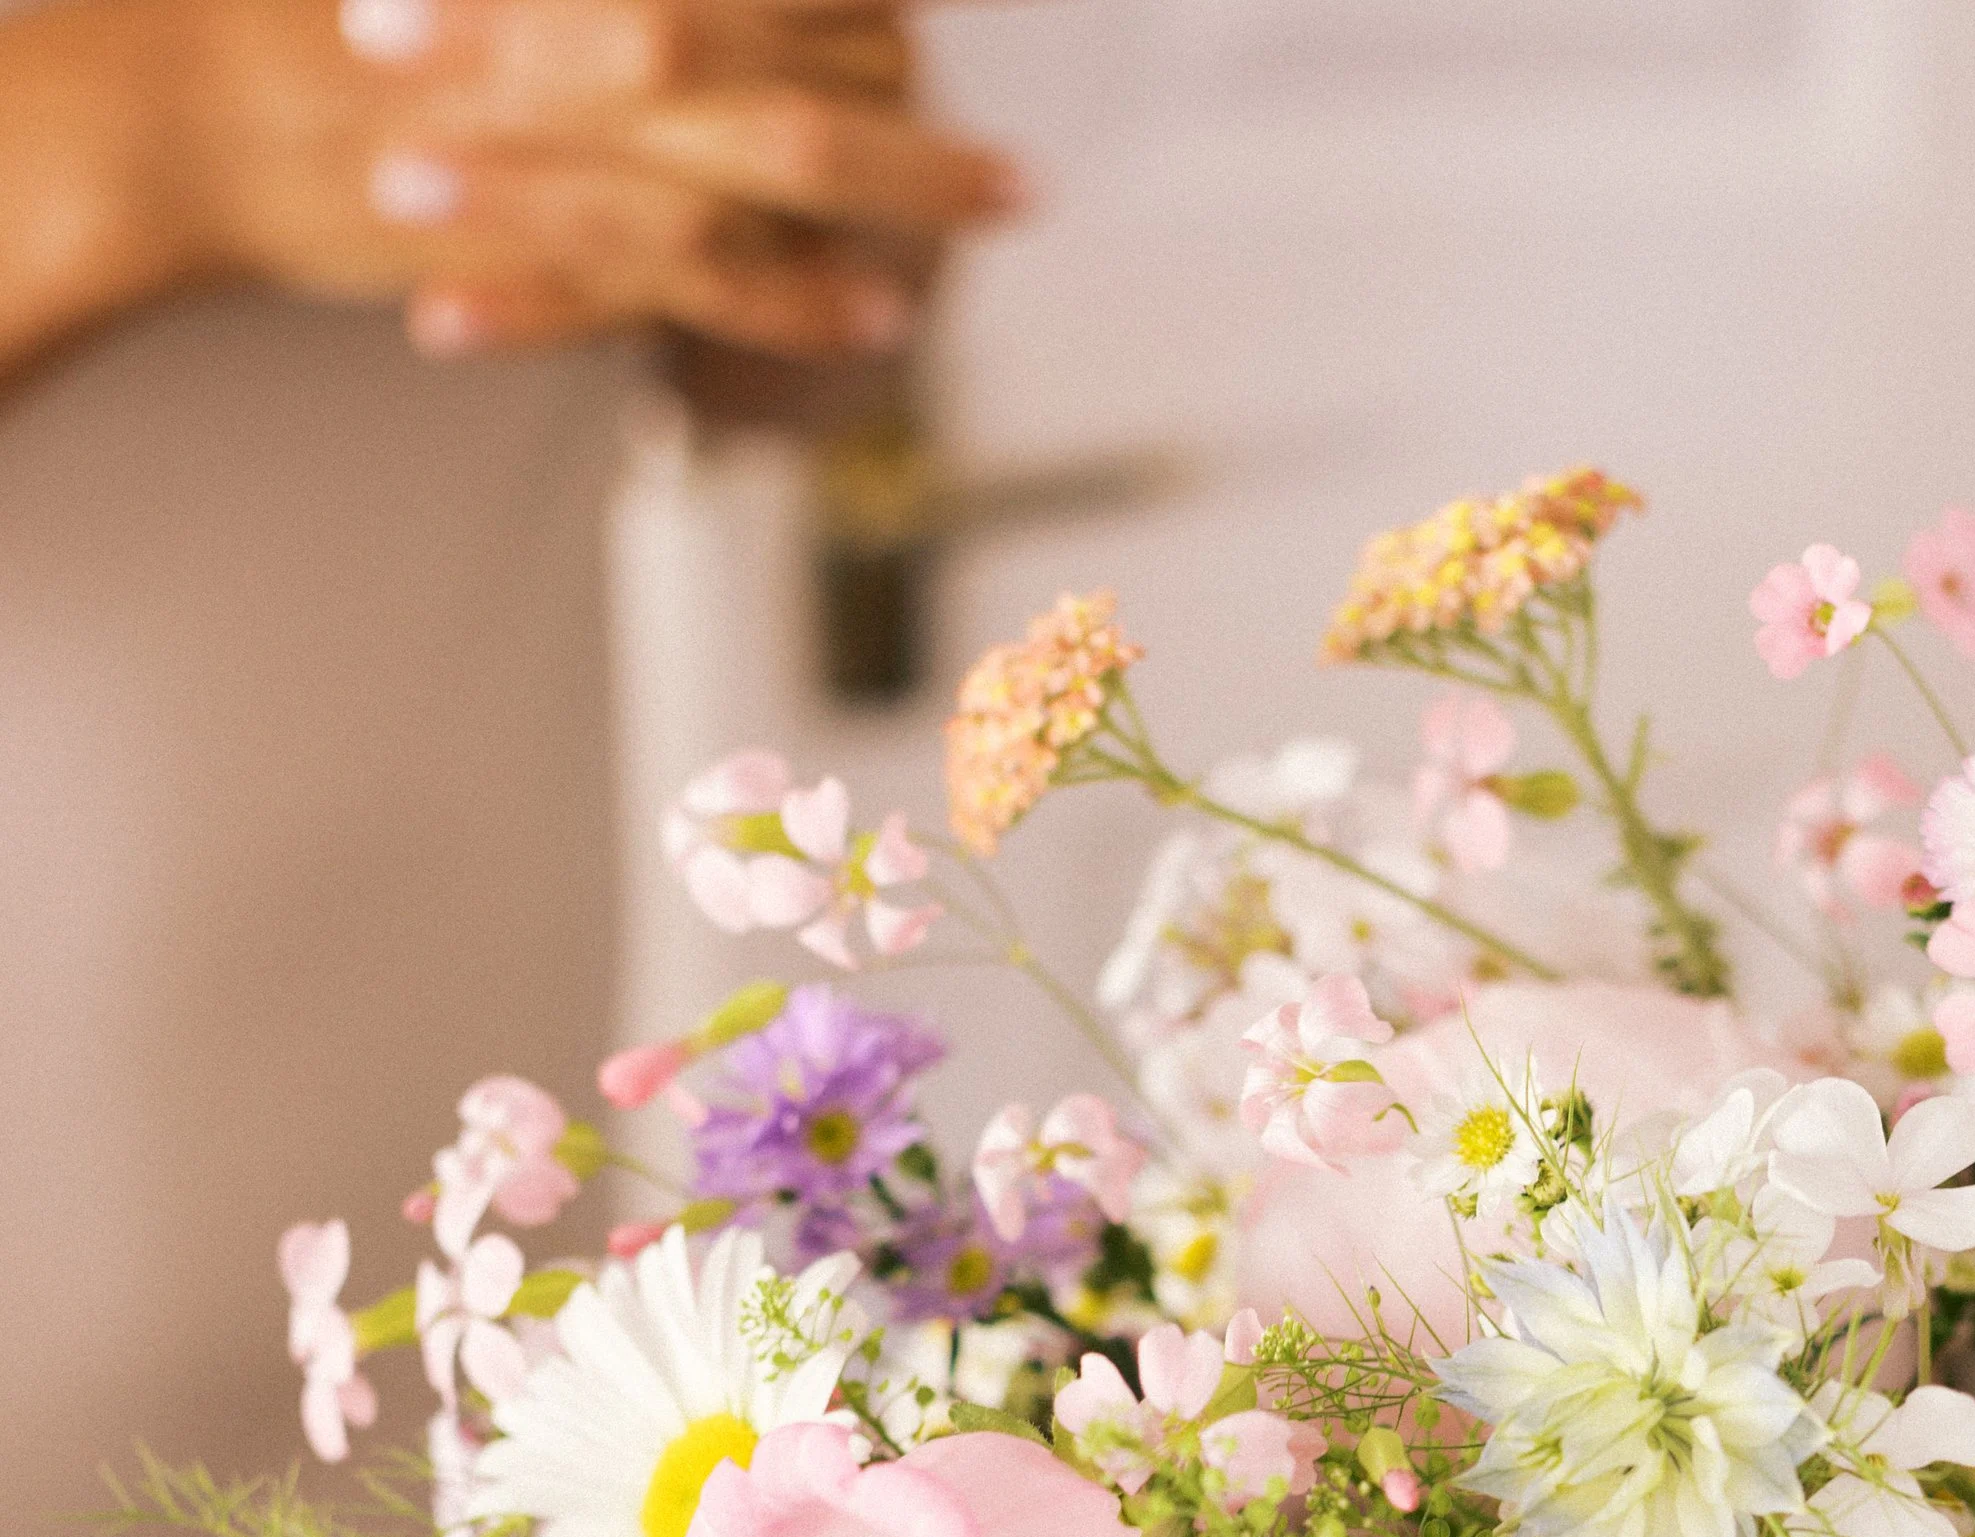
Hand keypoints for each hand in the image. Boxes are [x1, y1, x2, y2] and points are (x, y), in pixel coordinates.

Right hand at [0, 0, 1021, 378]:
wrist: (202, 102)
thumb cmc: (323, 19)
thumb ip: (585, 10)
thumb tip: (671, 23)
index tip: (932, 20)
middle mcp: (620, 23)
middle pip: (825, 43)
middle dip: (927, 89)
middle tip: (1016, 149)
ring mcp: (598, 129)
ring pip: (804, 152)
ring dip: (918, 186)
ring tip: (999, 208)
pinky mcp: (567, 230)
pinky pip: (723, 268)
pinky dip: (813, 294)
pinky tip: (886, 312)